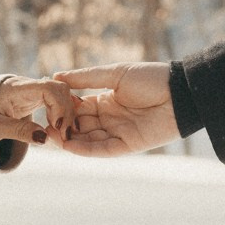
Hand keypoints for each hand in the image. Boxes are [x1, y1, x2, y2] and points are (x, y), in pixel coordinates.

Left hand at [0, 75, 78, 145]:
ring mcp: (34, 91)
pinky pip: (57, 101)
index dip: (60, 106)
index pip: (49, 88)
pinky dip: (62, 114)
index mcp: (17, 88)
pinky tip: (60, 130)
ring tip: (63, 136)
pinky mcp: (37, 98)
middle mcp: (28, 86)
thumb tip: (44, 138)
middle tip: (65, 136)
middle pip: (60, 89)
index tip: (58, 127)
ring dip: (67, 114)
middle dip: (67, 112)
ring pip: (62, 95)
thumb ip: (19, 131)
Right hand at [53, 62, 177, 155]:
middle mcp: (110, 119)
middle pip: (80, 126)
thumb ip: (86, 78)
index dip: (62, 109)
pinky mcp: (129, 145)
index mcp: (106, 101)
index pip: (78, 108)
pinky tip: (70, 145)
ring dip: (70, 140)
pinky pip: (103, 150)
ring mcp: (119, 133)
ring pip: (88, 140)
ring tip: (51, 136)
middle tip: (43, 125)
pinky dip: (86, 149)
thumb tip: (56, 76)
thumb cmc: (152, 78)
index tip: (45, 108)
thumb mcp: (115, 74)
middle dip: (62, 127)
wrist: (181, 91)